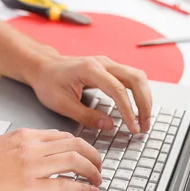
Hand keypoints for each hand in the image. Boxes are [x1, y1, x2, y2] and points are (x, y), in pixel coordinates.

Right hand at [0, 129, 101, 190]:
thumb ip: (21, 147)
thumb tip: (40, 154)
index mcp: (23, 135)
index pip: (62, 136)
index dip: (80, 146)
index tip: (87, 155)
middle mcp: (30, 147)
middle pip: (75, 145)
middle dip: (93, 156)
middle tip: (99, 167)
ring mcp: (31, 166)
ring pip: (75, 161)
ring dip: (92, 171)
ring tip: (98, 180)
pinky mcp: (30, 187)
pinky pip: (66, 185)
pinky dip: (83, 188)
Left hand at [29, 56, 151, 133]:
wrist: (44, 67)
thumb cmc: (49, 83)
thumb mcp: (62, 104)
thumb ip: (86, 116)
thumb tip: (109, 125)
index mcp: (90, 69)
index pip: (118, 90)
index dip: (128, 111)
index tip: (133, 127)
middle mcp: (103, 63)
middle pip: (136, 79)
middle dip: (144, 104)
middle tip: (145, 126)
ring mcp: (108, 64)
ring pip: (138, 77)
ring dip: (145, 98)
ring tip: (144, 120)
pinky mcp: (110, 68)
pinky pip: (132, 78)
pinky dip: (139, 94)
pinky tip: (139, 109)